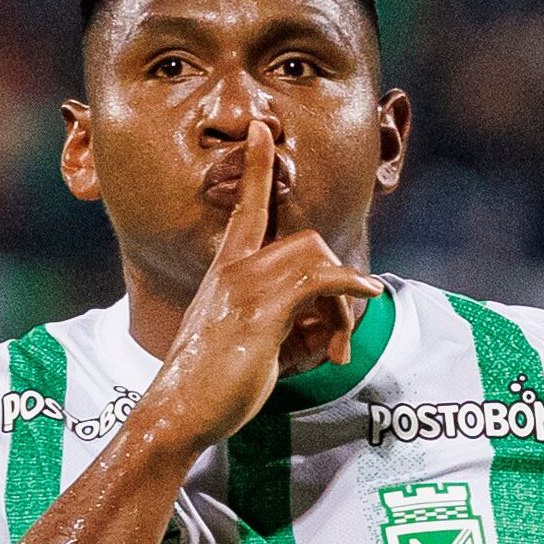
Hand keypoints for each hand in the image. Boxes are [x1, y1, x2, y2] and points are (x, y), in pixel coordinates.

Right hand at [139, 126, 382, 452]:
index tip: (262, 130)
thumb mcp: (254, 346)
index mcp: (226, 271)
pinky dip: (348, 289)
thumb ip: (287, 326)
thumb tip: (327, 331)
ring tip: (333, 351)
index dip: (257, 167)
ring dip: (339, 307)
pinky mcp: (259, 309)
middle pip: (306, 242)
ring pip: (316, 260)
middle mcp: (233, 269)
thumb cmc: (213, 387)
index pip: (246, 206)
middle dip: (334, 285)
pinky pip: (319, 281)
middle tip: (333, 341)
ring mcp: (244, 285)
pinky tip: (365, 297)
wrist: (178, 413)